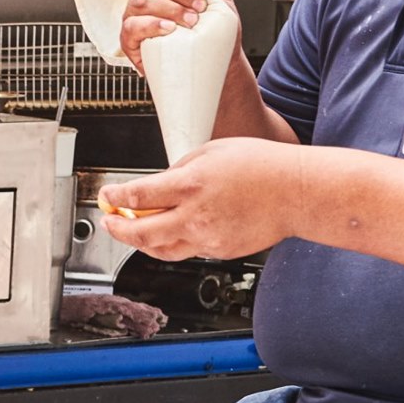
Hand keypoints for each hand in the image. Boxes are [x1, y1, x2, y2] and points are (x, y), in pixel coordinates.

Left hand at [100, 139, 305, 261]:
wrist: (297, 192)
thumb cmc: (261, 166)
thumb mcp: (212, 151)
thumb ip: (180, 170)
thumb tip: (159, 184)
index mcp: (190, 185)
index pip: (138, 197)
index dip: (114, 198)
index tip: (106, 197)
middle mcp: (196, 216)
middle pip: (141, 232)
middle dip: (117, 228)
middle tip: (109, 222)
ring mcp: (208, 238)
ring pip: (161, 250)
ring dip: (141, 242)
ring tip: (133, 231)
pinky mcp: (221, 251)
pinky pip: (188, 250)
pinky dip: (174, 242)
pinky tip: (173, 231)